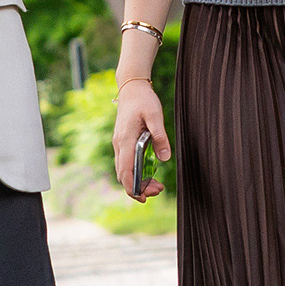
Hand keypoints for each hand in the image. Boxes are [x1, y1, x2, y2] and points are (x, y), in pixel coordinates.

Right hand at [112, 78, 169, 196]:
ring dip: (138, 181)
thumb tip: (165, 158)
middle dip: (139, 188)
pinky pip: (126, 163)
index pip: (125, 172)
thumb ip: (160, 136)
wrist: (131, 88)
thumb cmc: (143, 100)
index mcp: (125, 140)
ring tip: (157, 185)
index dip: (133, 188)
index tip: (144, 197)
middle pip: (124, 175)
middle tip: (158, 190)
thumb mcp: (155, 115)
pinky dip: (136, 173)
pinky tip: (150, 174)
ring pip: (124, 171)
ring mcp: (119, 144)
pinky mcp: (123, 142)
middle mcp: (119, 145)